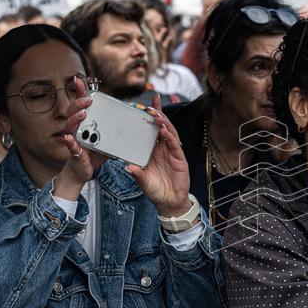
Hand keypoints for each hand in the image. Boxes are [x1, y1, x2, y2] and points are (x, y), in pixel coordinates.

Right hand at [53, 77, 105, 199]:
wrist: (85, 170)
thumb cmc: (95, 151)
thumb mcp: (106, 135)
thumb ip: (113, 125)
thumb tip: (129, 113)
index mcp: (84, 122)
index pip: (80, 104)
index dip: (78, 92)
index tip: (78, 80)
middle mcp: (76, 128)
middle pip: (73, 111)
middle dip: (80, 103)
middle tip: (89, 100)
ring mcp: (74, 139)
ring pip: (70, 126)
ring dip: (75, 119)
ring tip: (83, 114)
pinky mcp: (74, 152)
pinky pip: (71, 146)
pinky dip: (70, 142)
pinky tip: (69, 138)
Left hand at [126, 94, 192, 217]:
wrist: (169, 202)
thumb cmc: (156, 190)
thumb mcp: (142, 181)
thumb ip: (137, 173)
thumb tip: (127, 166)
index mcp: (153, 150)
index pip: (151, 130)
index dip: (150, 117)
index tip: (144, 105)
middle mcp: (163, 149)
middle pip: (162, 127)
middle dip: (158, 114)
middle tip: (150, 106)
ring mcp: (172, 152)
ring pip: (170, 133)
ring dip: (164, 123)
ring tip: (156, 115)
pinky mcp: (179, 159)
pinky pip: (175, 145)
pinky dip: (170, 137)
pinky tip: (165, 131)